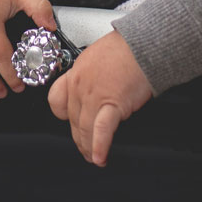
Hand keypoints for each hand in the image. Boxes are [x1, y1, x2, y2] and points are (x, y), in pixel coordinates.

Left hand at [48, 30, 151, 165]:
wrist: (144, 43)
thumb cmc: (128, 47)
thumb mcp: (98, 56)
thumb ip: (93, 75)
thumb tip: (99, 89)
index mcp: (76, 72)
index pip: (57, 100)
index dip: (64, 115)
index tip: (72, 123)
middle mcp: (80, 85)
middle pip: (73, 119)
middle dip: (79, 137)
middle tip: (84, 148)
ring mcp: (94, 95)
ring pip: (84, 128)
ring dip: (88, 146)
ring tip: (92, 158)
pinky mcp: (112, 104)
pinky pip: (101, 130)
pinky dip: (99, 146)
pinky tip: (99, 157)